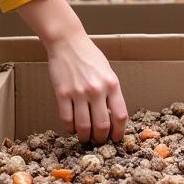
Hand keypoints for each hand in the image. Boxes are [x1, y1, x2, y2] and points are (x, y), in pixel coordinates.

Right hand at [44, 29, 127, 143]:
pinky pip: (67, 119)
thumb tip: (112, 117)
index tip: (116, 139)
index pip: (120, 116)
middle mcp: (97, 90)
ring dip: (85, 137)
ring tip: (85, 138)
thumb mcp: (107, 72)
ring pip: (84, 127)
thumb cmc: (89, 56)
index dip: (119, 132)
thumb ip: (111, 93)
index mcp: (112, 84)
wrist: (68, 42)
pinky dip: (70, 128)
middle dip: (101, 138)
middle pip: (102, 126)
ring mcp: (79, 93)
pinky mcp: (62, 93)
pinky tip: (72, 128)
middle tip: (98, 141)